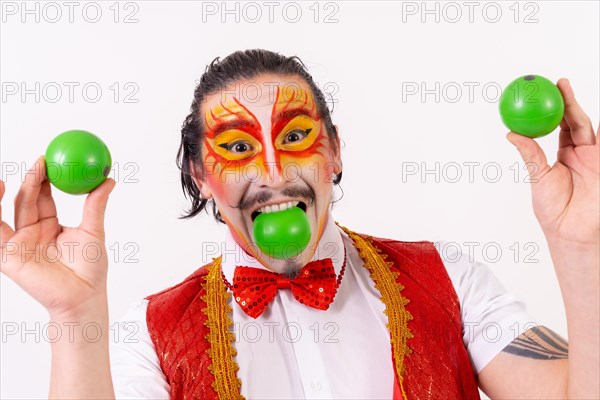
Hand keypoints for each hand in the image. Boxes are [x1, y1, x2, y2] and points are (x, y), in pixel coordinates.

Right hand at [0, 156, 115, 319]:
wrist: (83, 296)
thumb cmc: (90, 269)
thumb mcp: (93, 231)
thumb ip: (96, 205)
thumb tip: (108, 179)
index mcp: (50, 226)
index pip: (43, 196)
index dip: (44, 177)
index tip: (49, 158)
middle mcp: (32, 233)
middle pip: (27, 200)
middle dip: (32, 179)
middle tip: (40, 161)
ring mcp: (19, 244)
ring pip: (10, 212)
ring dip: (8, 193)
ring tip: (12, 175)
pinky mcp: (9, 256)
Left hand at [507, 78, 598, 247]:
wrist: (573, 231)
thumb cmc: (555, 210)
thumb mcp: (538, 177)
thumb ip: (530, 154)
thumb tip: (511, 133)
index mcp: (565, 155)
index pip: (561, 125)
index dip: (555, 107)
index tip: (544, 91)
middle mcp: (582, 152)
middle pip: (576, 120)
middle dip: (569, 100)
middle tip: (559, 83)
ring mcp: (596, 157)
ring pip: (588, 126)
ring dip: (578, 109)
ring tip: (566, 90)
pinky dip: (596, 128)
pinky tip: (590, 115)